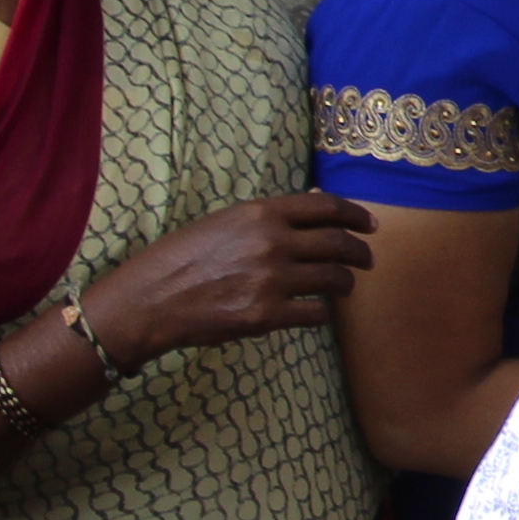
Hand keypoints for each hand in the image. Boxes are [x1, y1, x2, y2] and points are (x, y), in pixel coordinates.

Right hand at [89, 191, 373, 352]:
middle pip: (339, 243)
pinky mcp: (266, 315)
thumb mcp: (226, 221)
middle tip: (367, 259)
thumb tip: (317, 204)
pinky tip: (318, 311)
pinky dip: (322, 312)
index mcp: (262, 213)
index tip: (369, 225)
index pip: (328, 208)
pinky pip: (315, 312)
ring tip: (346, 286)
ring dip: (347, 283)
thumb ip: (271, 216)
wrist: (149, 300)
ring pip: (334, 278)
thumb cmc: (183, 257)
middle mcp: (272, 242)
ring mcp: (271, 280)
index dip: (356, 215)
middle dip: (360, 252)